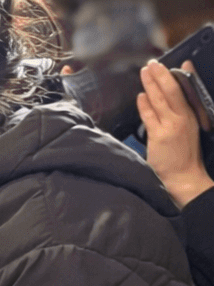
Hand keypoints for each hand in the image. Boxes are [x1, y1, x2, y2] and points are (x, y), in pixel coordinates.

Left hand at [139, 60, 213, 207]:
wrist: (183, 176)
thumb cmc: (182, 155)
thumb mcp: (185, 130)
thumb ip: (177, 113)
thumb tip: (162, 96)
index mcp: (192, 116)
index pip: (187, 91)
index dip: (184, 75)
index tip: (181, 62)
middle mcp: (184, 118)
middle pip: (172, 91)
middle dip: (162, 75)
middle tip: (153, 63)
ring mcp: (171, 126)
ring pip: (160, 100)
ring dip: (151, 84)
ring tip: (144, 72)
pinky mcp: (160, 136)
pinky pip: (150, 117)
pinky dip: (145, 105)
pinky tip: (141, 96)